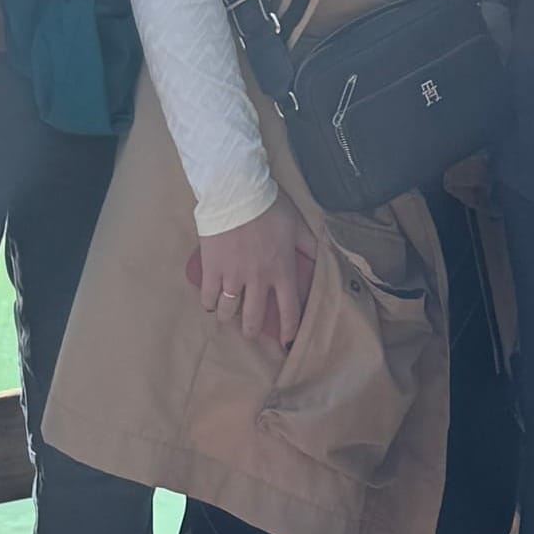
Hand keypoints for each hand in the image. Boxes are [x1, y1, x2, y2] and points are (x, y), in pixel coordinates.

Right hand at [197, 190, 317, 346]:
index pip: (290, 310)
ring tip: (229, 318)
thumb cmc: (269, 206)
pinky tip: (211, 303)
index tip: (287, 341)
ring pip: (229, 311)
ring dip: (230, 318)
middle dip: (253, 331)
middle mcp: (258, 279)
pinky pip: (208, 296)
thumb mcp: (297, 225)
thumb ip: (310, 245)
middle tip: (251, 334)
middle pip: (254, 318)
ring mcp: (233, 276)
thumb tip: (325, 259)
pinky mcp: (212, 269)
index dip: (289, 330)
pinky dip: (209, 303)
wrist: (236, 192)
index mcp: (281, 270)